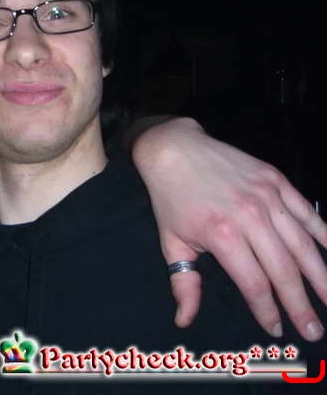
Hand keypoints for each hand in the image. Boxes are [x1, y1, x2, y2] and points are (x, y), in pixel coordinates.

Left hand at [133, 117, 326, 341]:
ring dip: (320, 276)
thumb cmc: (170, 199)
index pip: (254, 283)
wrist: (174, 149)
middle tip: (313, 331)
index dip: (267, 310)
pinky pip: (308, 211)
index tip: (275, 329)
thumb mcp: (170, 242)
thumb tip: (184, 320)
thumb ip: (184, 282)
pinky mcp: (276, 179)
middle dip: (300, 304)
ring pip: (303, 244)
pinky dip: (324, 234)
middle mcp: (250, 216)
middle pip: (284, 269)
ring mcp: (268, 196)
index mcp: (222, 235)